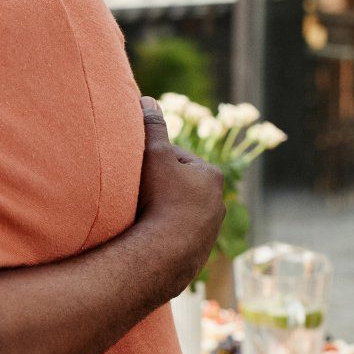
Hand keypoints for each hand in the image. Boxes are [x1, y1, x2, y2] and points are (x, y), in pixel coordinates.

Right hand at [136, 96, 224, 290]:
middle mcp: (218, 204)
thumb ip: (152, 127)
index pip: (178, 158)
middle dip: (160, 188)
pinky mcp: (198, 255)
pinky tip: (146, 237)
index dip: (154, 159)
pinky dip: (163, 235)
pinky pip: (177, 238)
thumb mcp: (153, 155)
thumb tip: (147, 99)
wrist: (164, 255)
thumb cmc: (160, 199)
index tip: (136, 167)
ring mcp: (209, 232)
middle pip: (181, 187)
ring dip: (162, 213)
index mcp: (211, 176)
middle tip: (135, 192)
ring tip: (138, 216)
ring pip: (180, 214)